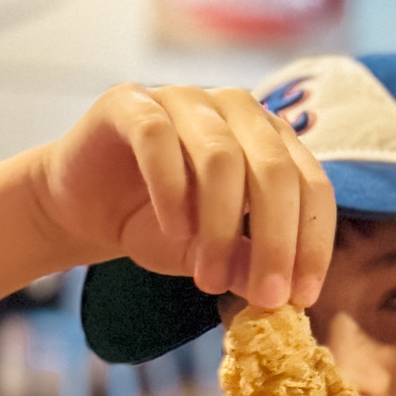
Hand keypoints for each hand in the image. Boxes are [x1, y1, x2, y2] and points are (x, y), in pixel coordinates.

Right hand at [29, 85, 336, 309]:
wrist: (82, 209)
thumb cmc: (158, 226)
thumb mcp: (213, 255)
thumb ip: (249, 263)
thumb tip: (287, 295)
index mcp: (272, 140)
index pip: (312, 186)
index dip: (313, 242)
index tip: (303, 297)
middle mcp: (237, 109)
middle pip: (275, 171)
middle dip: (276, 241)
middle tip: (265, 297)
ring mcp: (184, 98)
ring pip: (222, 157)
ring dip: (220, 227)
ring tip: (206, 278)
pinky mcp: (130, 103)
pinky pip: (159, 140)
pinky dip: (171, 191)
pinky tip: (174, 231)